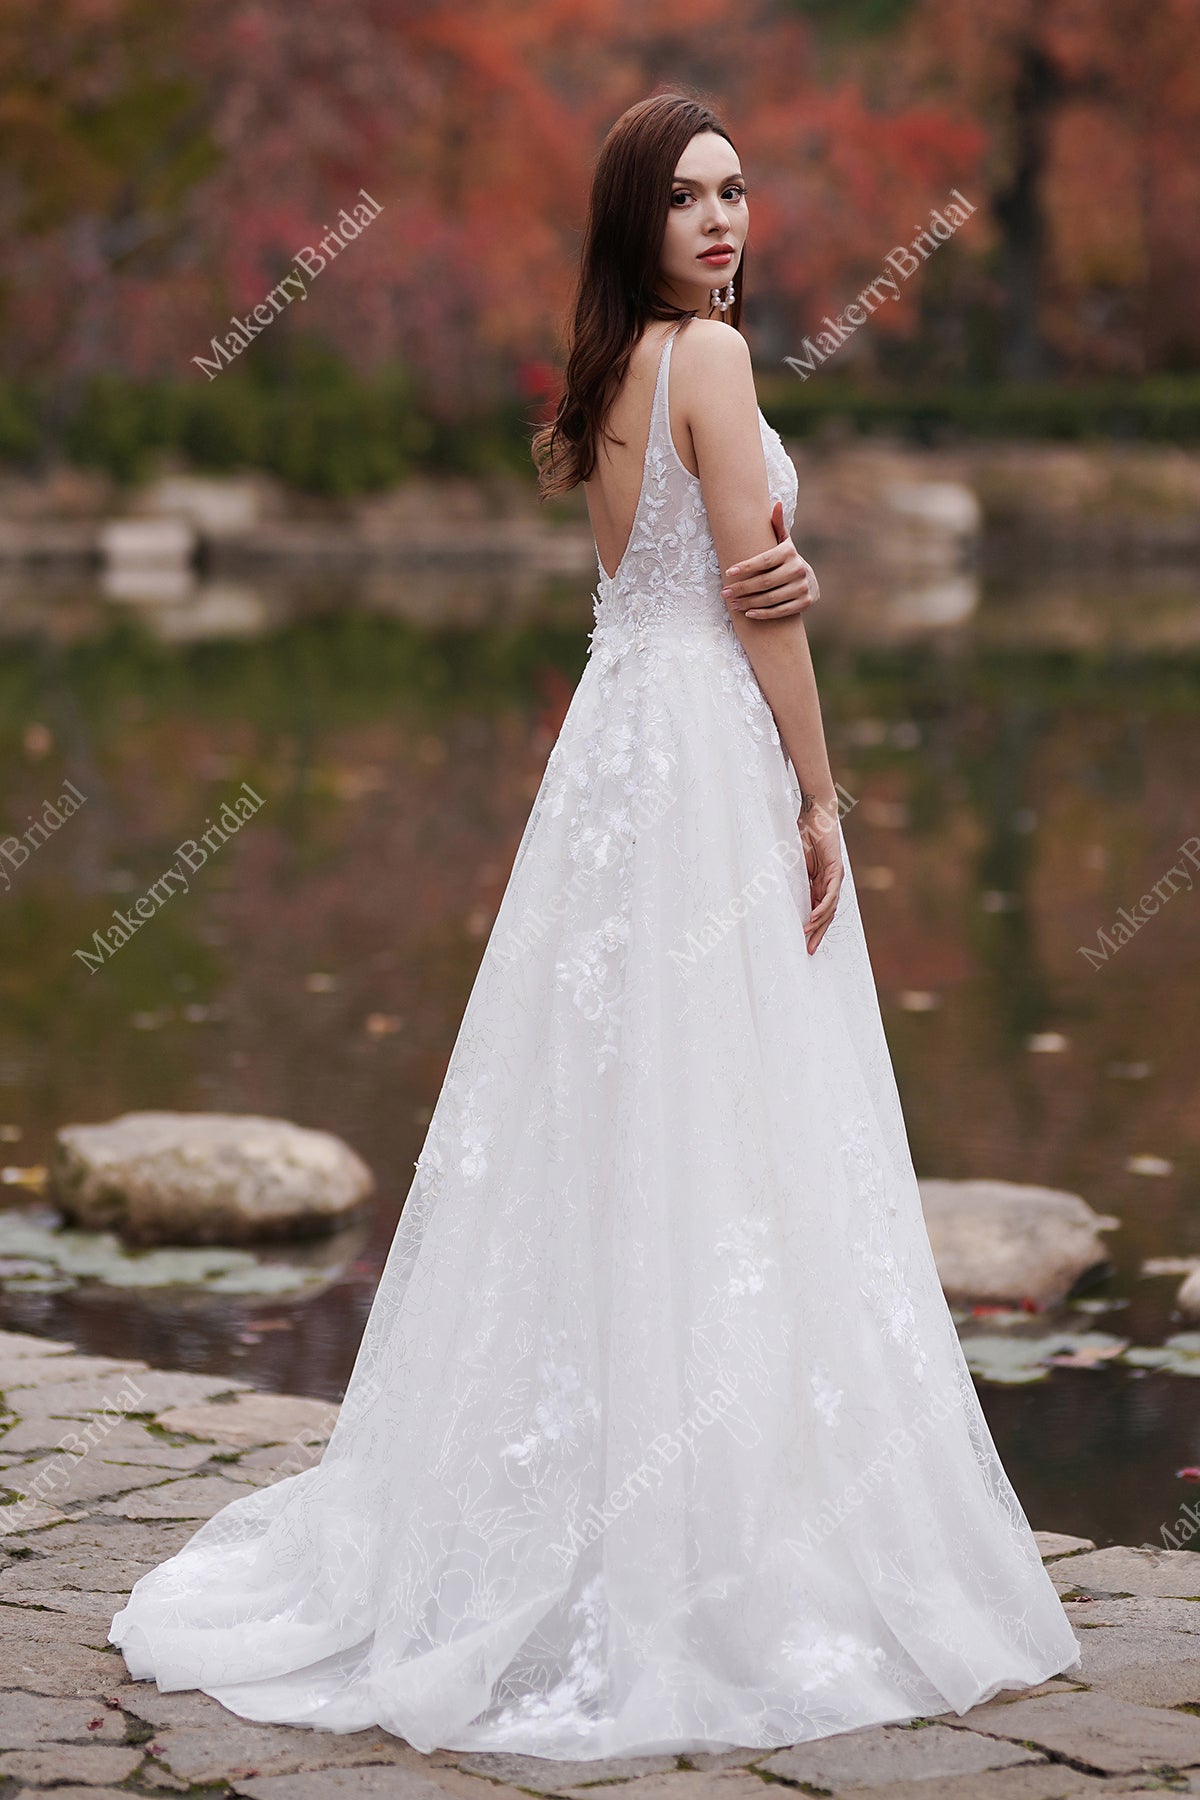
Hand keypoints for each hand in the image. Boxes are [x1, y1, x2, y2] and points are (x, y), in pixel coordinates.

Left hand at [721, 500, 819, 620]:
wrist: (809, 580)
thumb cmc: (786, 559)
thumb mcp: (783, 542)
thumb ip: (776, 525)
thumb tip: (776, 503)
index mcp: (789, 552)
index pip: (764, 560)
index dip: (746, 567)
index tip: (729, 572)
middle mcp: (798, 569)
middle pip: (764, 582)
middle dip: (742, 588)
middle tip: (724, 593)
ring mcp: (802, 587)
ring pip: (770, 598)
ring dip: (748, 603)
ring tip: (732, 604)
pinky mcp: (805, 603)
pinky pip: (780, 611)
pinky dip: (763, 614)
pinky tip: (748, 613)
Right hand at [800, 802, 843, 953]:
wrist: (816, 815)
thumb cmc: (804, 834)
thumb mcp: (794, 861)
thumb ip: (791, 877)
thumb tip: (774, 891)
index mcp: (819, 883)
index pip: (817, 910)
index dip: (812, 927)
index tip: (802, 941)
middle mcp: (829, 883)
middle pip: (826, 914)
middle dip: (818, 933)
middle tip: (808, 950)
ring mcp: (834, 878)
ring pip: (829, 908)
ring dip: (819, 924)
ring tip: (807, 936)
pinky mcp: (835, 871)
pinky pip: (830, 894)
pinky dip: (822, 907)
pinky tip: (814, 918)